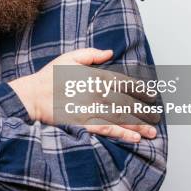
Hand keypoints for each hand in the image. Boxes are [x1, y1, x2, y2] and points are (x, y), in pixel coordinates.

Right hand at [8, 48, 156, 142]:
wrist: (33, 96)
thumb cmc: (50, 77)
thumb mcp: (69, 58)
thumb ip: (91, 54)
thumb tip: (109, 52)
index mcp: (96, 76)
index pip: (125, 83)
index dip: (141, 90)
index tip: (152, 95)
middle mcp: (98, 93)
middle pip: (128, 103)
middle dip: (144, 111)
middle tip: (157, 117)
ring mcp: (92, 109)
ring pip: (121, 118)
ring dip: (139, 126)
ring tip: (151, 133)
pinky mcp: (85, 123)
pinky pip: (108, 129)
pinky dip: (122, 134)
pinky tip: (134, 138)